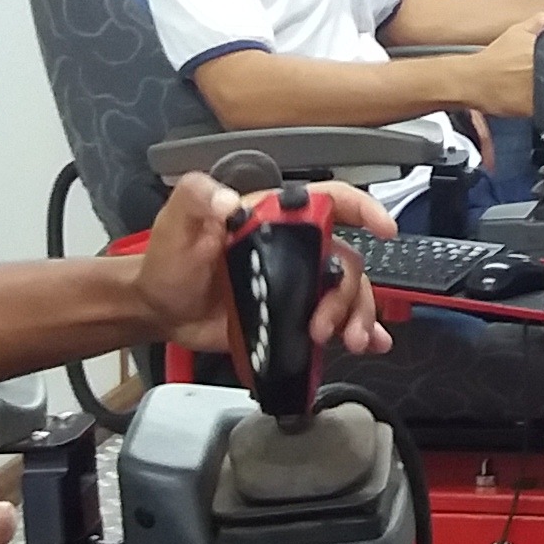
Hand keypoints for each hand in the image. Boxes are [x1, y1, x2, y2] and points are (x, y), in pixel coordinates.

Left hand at [137, 170, 396, 359]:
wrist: (159, 308)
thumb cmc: (168, 258)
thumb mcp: (177, 220)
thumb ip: (199, 198)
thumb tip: (228, 202)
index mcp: (273, 218)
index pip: (328, 201)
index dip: (362, 208)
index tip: (384, 228)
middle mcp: (293, 248)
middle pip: (345, 260)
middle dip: (350, 294)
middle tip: (326, 326)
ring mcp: (296, 283)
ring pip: (346, 293)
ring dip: (357, 316)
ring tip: (348, 342)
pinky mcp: (292, 315)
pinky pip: (333, 321)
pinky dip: (357, 331)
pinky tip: (368, 345)